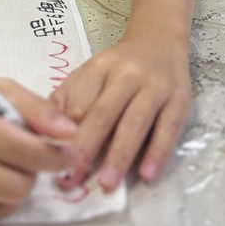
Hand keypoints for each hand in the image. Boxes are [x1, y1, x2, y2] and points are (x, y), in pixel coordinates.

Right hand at [0, 78, 79, 225]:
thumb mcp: (0, 91)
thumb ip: (37, 108)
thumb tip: (69, 132)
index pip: (21, 151)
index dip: (52, 154)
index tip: (67, 153)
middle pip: (17, 186)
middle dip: (33, 172)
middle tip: (32, 158)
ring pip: (6, 206)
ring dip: (16, 186)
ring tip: (4, 164)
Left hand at [51, 33, 189, 191]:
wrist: (160, 40)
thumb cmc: (120, 65)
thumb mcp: (90, 72)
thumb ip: (68, 96)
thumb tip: (44, 129)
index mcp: (99, 68)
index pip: (79, 103)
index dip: (65, 134)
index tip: (54, 160)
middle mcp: (127, 75)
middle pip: (103, 114)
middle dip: (86, 149)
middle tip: (73, 179)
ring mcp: (155, 86)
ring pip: (134, 123)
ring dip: (119, 156)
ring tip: (107, 184)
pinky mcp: (180, 99)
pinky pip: (168, 128)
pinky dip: (157, 153)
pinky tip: (146, 175)